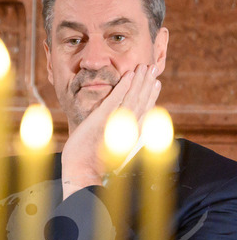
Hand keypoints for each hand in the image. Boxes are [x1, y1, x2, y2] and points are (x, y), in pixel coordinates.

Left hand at [61, 64, 160, 198]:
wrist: (82, 172)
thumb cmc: (90, 164)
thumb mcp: (106, 147)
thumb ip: (116, 136)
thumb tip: (121, 129)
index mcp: (131, 135)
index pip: (143, 111)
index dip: (150, 96)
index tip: (156, 84)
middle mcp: (128, 128)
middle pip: (141, 101)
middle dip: (147, 84)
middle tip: (153, 68)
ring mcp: (117, 123)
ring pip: (133, 97)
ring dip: (140, 81)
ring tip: (145, 67)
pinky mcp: (103, 118)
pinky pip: (117, 98)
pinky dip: (124, 86)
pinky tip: (129, 75)